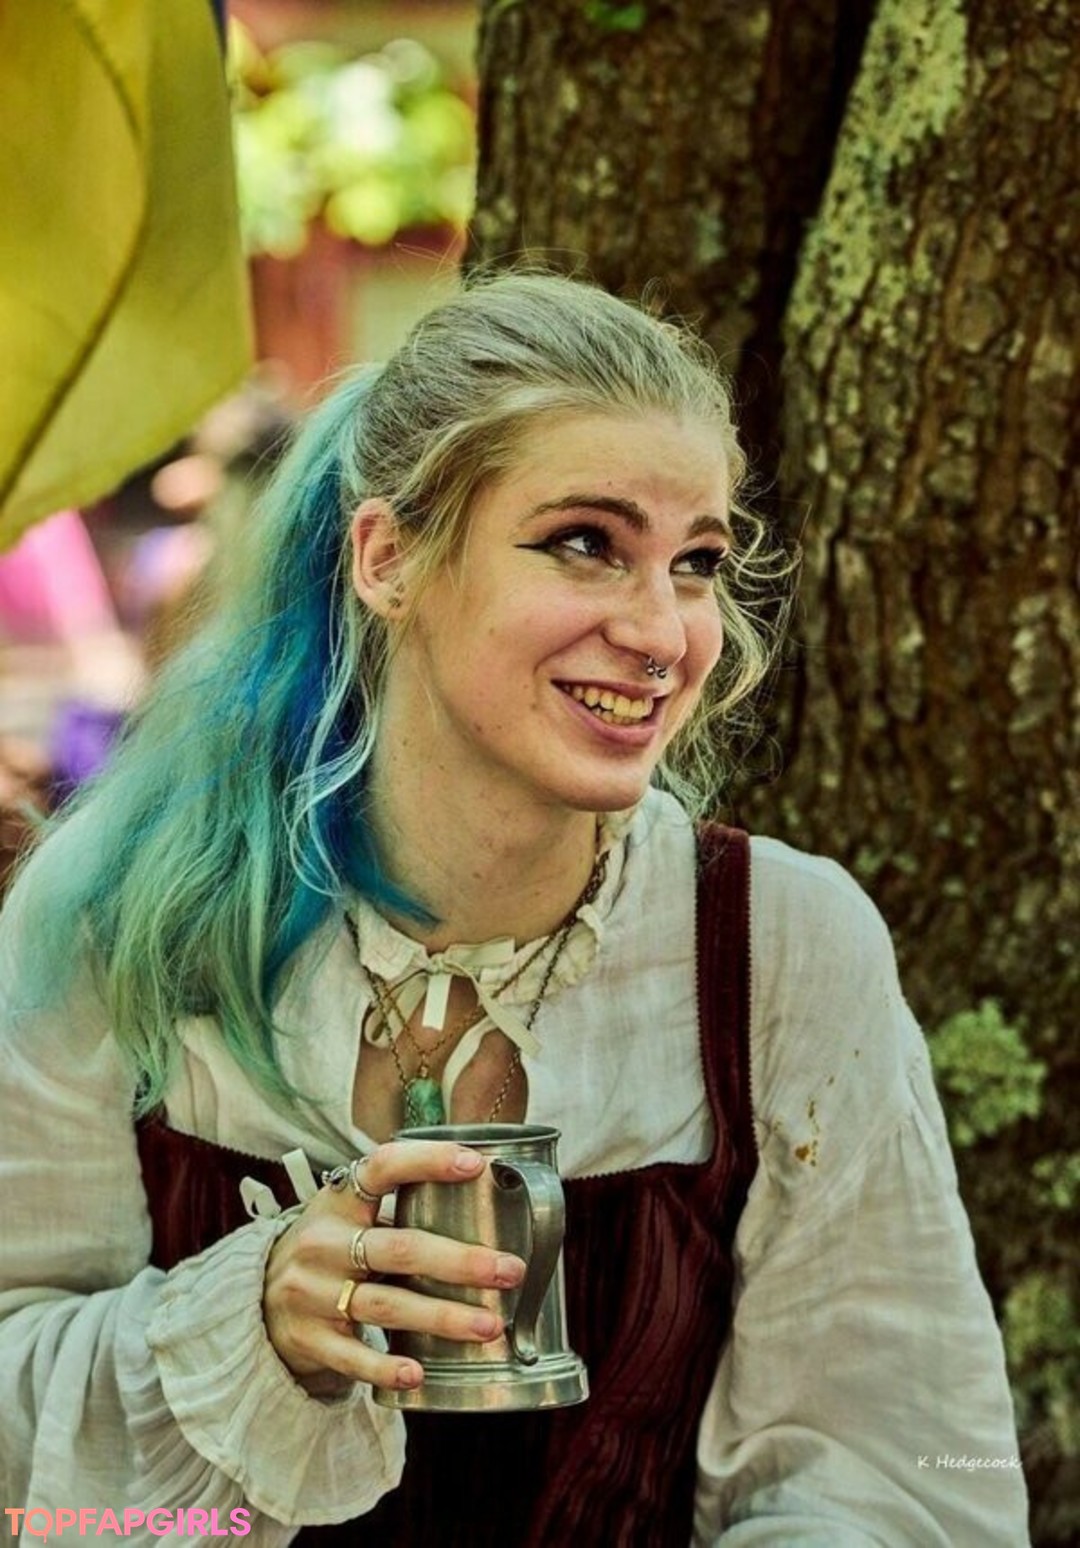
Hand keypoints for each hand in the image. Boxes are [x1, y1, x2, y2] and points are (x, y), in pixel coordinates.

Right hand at [263, 1140, 525, 1394]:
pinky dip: (385, 1367)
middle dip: (460, 1260)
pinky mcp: (310, 1339)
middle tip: (509, 1270)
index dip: (429, 1160)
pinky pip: (352, 1357)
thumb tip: (484, 1196)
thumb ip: (398, 1207)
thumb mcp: (346, 1215)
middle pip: (400, 1248)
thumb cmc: (327, 1250)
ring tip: (490, 1326)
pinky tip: (418, 1374)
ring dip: (443, 1317)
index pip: (383, 1167)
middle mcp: (324, 1243)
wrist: (257, 1301)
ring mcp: (313, 1293)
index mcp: (339, 1201)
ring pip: (387, 1305)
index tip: (476, 1165)